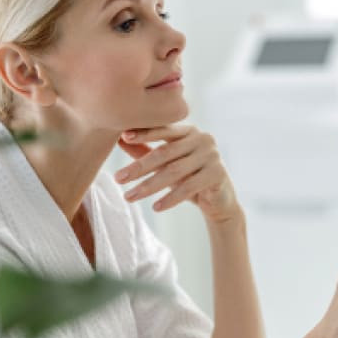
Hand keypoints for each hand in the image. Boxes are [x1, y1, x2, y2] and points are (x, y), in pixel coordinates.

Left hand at [114, 124, 240, 223]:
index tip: (123, 137)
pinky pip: (189, 187)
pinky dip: (170, 198)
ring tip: (129, 197)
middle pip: (165, 153)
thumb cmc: (188, 176)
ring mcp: (212, 155)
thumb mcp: (166, 164)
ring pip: (174, 171)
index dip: (144, 133)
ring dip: (149, 186)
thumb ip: (145, 150)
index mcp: (188, 130)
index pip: (163, 129)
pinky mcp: (218, 174)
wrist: (219, 200)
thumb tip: (118, 139)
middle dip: (139, 167)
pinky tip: (155, 208)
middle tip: (118, 178)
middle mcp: (202, 138)